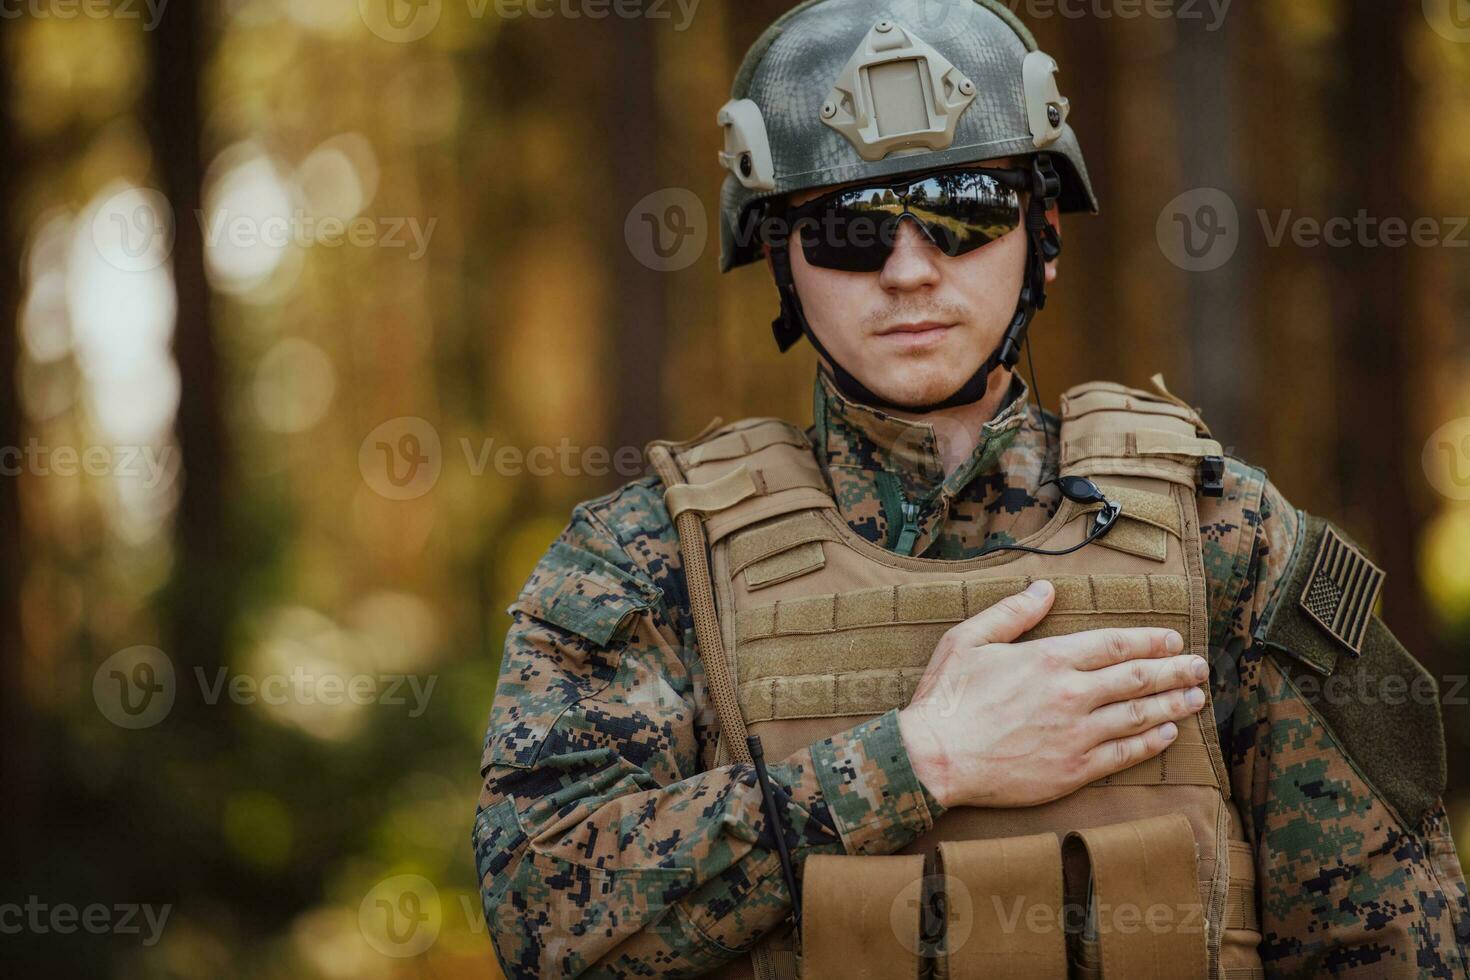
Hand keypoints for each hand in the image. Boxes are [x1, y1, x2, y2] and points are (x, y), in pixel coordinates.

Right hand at [897, 580, 1208, 809]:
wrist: (935, 759)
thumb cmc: (947, 698)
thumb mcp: (968, 640)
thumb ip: (1011, 613)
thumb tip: (1044, 588)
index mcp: (1048, 659)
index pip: (1113, 644)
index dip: (1149, 641)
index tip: (1172, 640)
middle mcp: (1070, 694)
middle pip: (1137, 678)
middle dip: (1174, 670)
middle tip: (1200, 667)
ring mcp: (1075, 735)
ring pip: (1138, 716)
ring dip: (1172, 705)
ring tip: (1195, 698)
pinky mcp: (1072, 771)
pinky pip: (1123, 754)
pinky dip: (1151, 743)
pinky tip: (1168, 734)